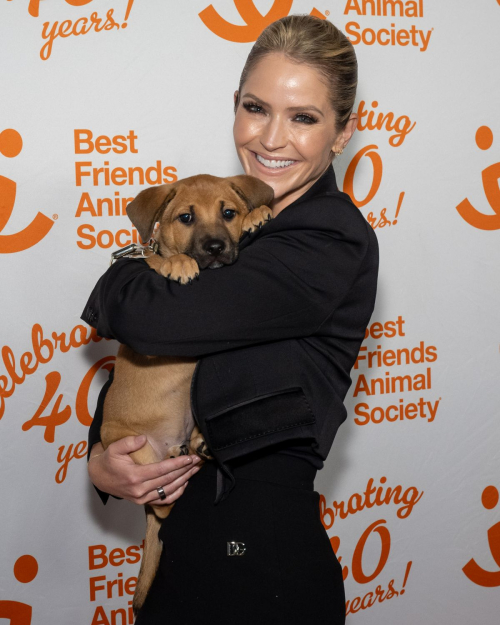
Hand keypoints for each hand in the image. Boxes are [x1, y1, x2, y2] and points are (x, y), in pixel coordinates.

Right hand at [87, 436, 201, 505]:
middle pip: (168, 480)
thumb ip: (129, 443)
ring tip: (195, 470)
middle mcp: (139, 490)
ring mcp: (142, 498)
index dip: (177, 464)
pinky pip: (163, 500)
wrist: (99, 478)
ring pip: (168, 491)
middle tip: (198, 461)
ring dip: (184, 481)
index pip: (161, 470)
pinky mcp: (142, 502)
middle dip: (185, 470)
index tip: (189, 458)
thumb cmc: (108, 462)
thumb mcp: (114, 448)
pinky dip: (176, 494)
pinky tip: (184, 484)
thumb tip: (143, 438)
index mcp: (134, 476)